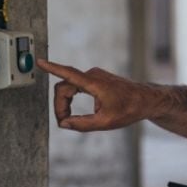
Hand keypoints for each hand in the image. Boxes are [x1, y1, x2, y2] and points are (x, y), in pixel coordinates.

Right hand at [36, 59, 155, 130]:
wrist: (146, 99)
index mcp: (95, 83)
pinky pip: (77, 86)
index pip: (68, 73)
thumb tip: (64, 124)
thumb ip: (82, 124)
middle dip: (60, 105)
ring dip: (66, 103)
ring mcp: (94, 75)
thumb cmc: (130, 109)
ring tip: (70, 120)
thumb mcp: (106, 122)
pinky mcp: (96, 79)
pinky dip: (72, 99)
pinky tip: (79, 112)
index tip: (40, 62)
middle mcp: (93, 75)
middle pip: (64, 87)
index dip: (52, 68)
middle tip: (64, 123)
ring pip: (69, 87)